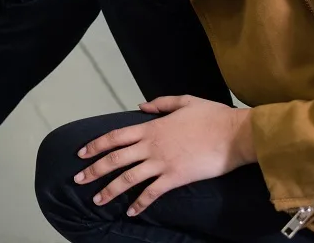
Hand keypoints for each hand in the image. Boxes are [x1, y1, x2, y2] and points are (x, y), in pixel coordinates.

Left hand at [74, 95, 255, 216]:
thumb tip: (140, 106)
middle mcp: (151, 146)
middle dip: (94, 170)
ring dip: (110, 190)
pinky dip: (140, 203)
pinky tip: (131, 212)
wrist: (235, 134)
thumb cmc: (212, 116)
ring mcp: (162, 163)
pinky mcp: (176, 178)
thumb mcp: (184, 101)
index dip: (95, 145)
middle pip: (115, 159)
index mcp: (150, 127)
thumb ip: (160, 103)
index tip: (81, 153)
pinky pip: (152, 193)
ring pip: (128, 178)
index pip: (114, 136)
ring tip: (96, 200)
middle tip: (78, 179)